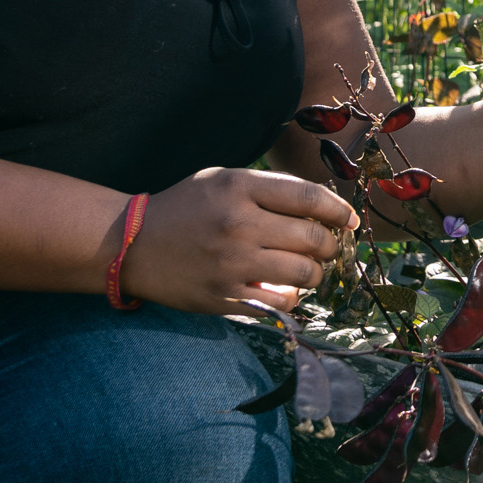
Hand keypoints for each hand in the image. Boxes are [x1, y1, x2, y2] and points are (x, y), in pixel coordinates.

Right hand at [125, 166, 358, 314]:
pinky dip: (292, 299)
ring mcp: (232, 264)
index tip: (348, 220)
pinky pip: (280, 303)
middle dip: (330, 246)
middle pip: (314, 239)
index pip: (309, 197)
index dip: (338, 210)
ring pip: (304, 275)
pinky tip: (285, 289)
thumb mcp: (223, 179)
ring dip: (315, 274)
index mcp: (240, 188)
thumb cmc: (185, 207)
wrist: (133, 244)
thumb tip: (321, 205)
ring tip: (308, 269)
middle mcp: (239, 225)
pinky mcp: (224, 297)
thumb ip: (268, 189)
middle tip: (327, 248)